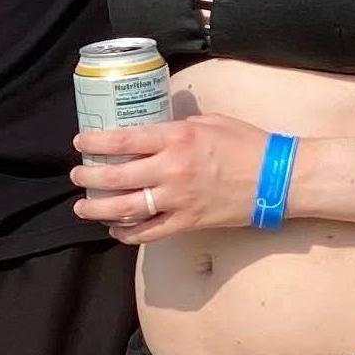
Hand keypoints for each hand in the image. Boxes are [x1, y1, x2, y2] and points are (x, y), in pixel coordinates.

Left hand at [69, 114, 271, 243]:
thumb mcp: (209, 121)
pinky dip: (127, 233)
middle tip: (77, 175)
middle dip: (89, 177)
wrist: (278, 177)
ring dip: (98, 209)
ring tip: (83, 207)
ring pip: (126, 209)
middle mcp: (172, 169)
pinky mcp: (188, 223)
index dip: (95, 142)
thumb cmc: (247, 144)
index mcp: (177, 139)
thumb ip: (177, 126)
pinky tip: (116, 229)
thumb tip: (151, 127)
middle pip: (116, 177)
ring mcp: (179, 200)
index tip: (81, 142)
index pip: (123, 140)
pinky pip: (149, 233)